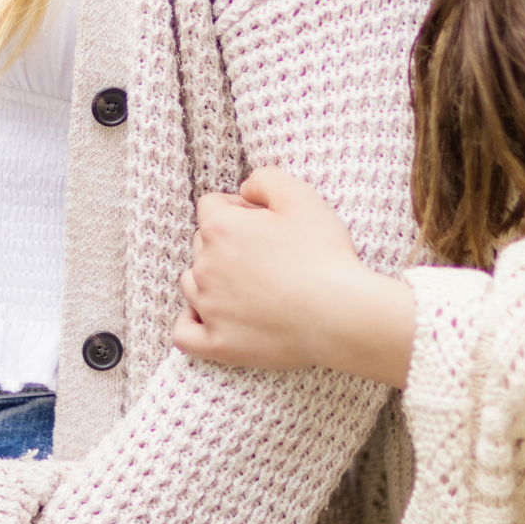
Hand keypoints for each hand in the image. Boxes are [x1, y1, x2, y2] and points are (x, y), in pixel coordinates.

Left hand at [173, 168, 414, 386]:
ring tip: (248, 285)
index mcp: (220, 228)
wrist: (339, 314)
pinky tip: (209, 316)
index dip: (238, 208)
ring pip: (191, 284)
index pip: (211, 206)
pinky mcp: (219, 344)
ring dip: (211, 279)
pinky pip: (185, 332)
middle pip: (201, 244)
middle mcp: (206, 266)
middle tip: (267, 253)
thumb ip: (264, 179)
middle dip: (227, 243)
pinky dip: (192, 322)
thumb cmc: (323, 255)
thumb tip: (244, 190)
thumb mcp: (300, 195)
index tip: (265, 221)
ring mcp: (209, 308)